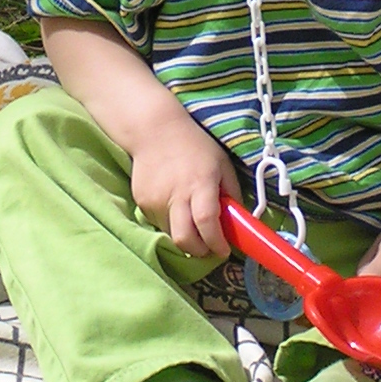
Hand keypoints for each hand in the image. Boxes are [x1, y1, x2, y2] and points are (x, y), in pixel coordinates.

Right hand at [128, 111, 238, 257]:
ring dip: (185, 235)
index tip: (224, 250)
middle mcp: (176, 195)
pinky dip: (170, 222)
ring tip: (191, 219)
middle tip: (208, 247)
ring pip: (171, 233)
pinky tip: (174, 204)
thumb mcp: (222, 163)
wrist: (154, 130)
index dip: (216, 243)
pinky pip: (158, 222)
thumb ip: (231, 192)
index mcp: (200, 184)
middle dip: (199, 251)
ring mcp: (155, 200)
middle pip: (184, 240)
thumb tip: (238, 219)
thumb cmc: (194, 145)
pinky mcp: (142, 201)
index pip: (206, 223)